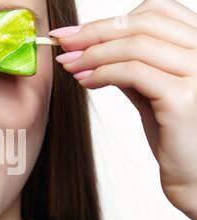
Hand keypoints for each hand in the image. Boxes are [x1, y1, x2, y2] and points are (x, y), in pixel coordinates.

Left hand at [49, 0, 196, 219]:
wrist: (195, 175)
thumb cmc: (175, 133)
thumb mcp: (152, 90)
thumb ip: (132, 66)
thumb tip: (92, 50)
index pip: (155, 11)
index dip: (109, 19)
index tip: (75, 33)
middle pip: (141, 23)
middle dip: (94, 32)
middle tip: (63, 44)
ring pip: (135, 45)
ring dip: (93, 53)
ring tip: (69, 65)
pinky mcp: (184, 97)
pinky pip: (133, 72)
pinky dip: (102, 73)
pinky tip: (85, 82)